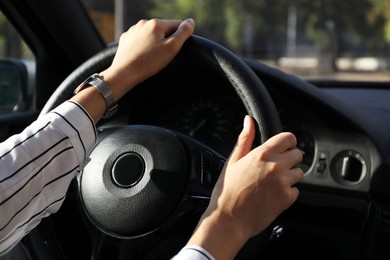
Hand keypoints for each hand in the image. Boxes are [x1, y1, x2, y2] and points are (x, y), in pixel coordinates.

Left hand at [100, 18, 195, 100]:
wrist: (124, 73)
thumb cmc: (148, 63)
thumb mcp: (171, 48)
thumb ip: (183, 33)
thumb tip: (190, 22)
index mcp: (156, 24)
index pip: (177, 24)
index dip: (180, 37)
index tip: (175, 49)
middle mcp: (143, 23)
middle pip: (164, 29)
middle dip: (166, 40)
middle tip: (163, 56)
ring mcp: (133, 30)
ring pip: (151, 34)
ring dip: (155, 43)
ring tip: (152, 57)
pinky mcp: (126, 39)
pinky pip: (140, 40)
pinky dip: (144, 46)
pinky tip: (143, 56)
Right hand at [187, 115, 303, 258]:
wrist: (228, 220)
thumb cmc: (227, 191)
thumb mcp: (232, 161)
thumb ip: (244, 139)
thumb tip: (248, 120)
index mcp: (262, 154)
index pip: (288, 138)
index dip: (286, 142)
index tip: (282, 147)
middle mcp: (276, 166)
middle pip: (298, 154)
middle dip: (289, 158)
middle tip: (276, 167)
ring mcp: (283, 183)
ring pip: (299, 172)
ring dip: (290, 175)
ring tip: (272, 182)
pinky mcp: (287, 198)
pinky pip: (296, 190)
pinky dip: (288, 192)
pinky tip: (273, 194)